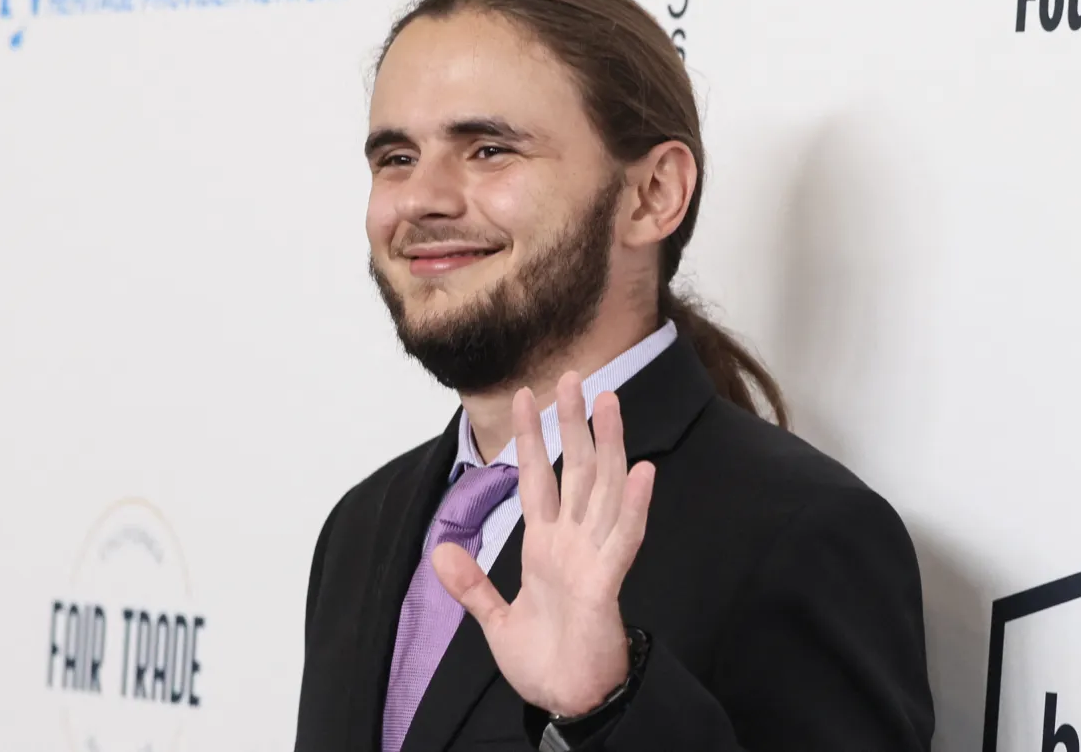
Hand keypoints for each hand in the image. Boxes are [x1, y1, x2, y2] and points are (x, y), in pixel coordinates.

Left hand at [432, 371, 655, 716]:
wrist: (567, 704)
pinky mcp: (606, 585)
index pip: (537, 479)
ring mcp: (593, 559)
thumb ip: (470, 585)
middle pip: (576, 471)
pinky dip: (634, 506)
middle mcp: (572, 543)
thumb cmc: (544, 663)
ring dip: (609, 447)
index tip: (523, 396)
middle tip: (573, 377)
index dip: (530, 438)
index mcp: (546, 547)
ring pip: (605, 491)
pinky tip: (642, 471)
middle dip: (573, 424)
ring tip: (610, 403)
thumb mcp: (495, 620)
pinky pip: (624, 539)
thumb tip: (438, 549)